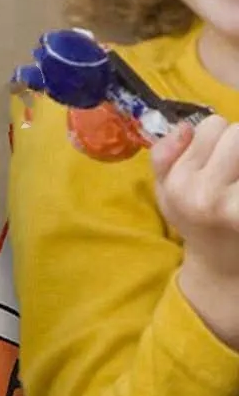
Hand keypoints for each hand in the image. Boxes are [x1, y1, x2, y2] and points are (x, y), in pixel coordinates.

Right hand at [151, 118, 238, 347]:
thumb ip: (164, 156)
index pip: (212, 126)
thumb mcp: (165, 191)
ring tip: (238, 183)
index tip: (215, 160)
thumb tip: (184, 128)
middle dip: (237, 146)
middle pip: (238, 133)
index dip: (216, 140)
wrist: (221, 268)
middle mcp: (205, 194)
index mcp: (179, 183)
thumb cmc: (194, 221)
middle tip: (232, 173)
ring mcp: (233, 207)